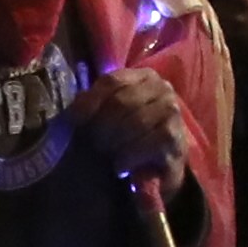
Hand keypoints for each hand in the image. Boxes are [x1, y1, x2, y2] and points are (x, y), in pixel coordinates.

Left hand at [84, 58, 197, 197]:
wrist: (159, 169)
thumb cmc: (131, 139)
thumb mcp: (110, 118)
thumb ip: (93, 106)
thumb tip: (71, 113)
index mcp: (143, 76)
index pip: (111, 81)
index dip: (90, 102)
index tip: (75, 123)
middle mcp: (162, 88)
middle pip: (121, 102)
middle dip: (102, 128)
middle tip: (94, 147)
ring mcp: (172, 111)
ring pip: (135, 122)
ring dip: (116, 144)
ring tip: (108, 157)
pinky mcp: (176, 138)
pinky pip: (147, 143)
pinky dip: (130, 156)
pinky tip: (121, 166)